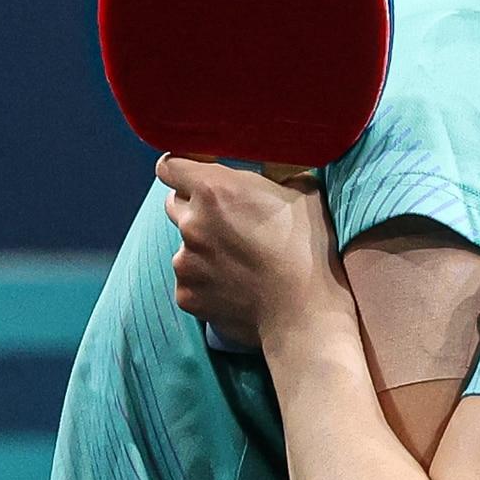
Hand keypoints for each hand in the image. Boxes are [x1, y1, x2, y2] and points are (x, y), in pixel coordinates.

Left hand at [158, 157, 355, 348]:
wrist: (305, 313)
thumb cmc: (310, 250)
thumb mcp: (303, 195)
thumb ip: (276, 179)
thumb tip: (276, 176)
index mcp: (214, 189)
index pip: (170, 166)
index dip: (181, 169)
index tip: (193, 176)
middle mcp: (191, 223)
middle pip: (174, 204)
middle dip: (194, 208)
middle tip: (226, 221)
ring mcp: (185, 262)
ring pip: (184, 246)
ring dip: (203, 249)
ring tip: (239, 264)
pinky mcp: (186, 295)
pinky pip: (189, 281)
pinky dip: (206, 282)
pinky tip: (236, 288)